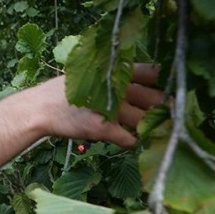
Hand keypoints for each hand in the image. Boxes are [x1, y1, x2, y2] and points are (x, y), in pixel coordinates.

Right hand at [34, 63, 162, 147]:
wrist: (39, 109)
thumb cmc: (62, 92)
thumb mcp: (88, 76)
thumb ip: (110, 77)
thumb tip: (134, 79)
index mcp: (114, 72)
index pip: (150, 71)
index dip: (165, 79)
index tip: (174, 84)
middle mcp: (116, 88)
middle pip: (152, 97)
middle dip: (164, 106)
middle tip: (173, 112)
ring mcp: (111, 109)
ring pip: (143, 119)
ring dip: (151, 126)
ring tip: (155, 130)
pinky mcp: (104, 129)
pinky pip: (128, 139)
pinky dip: (132, 141)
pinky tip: (132, 141)